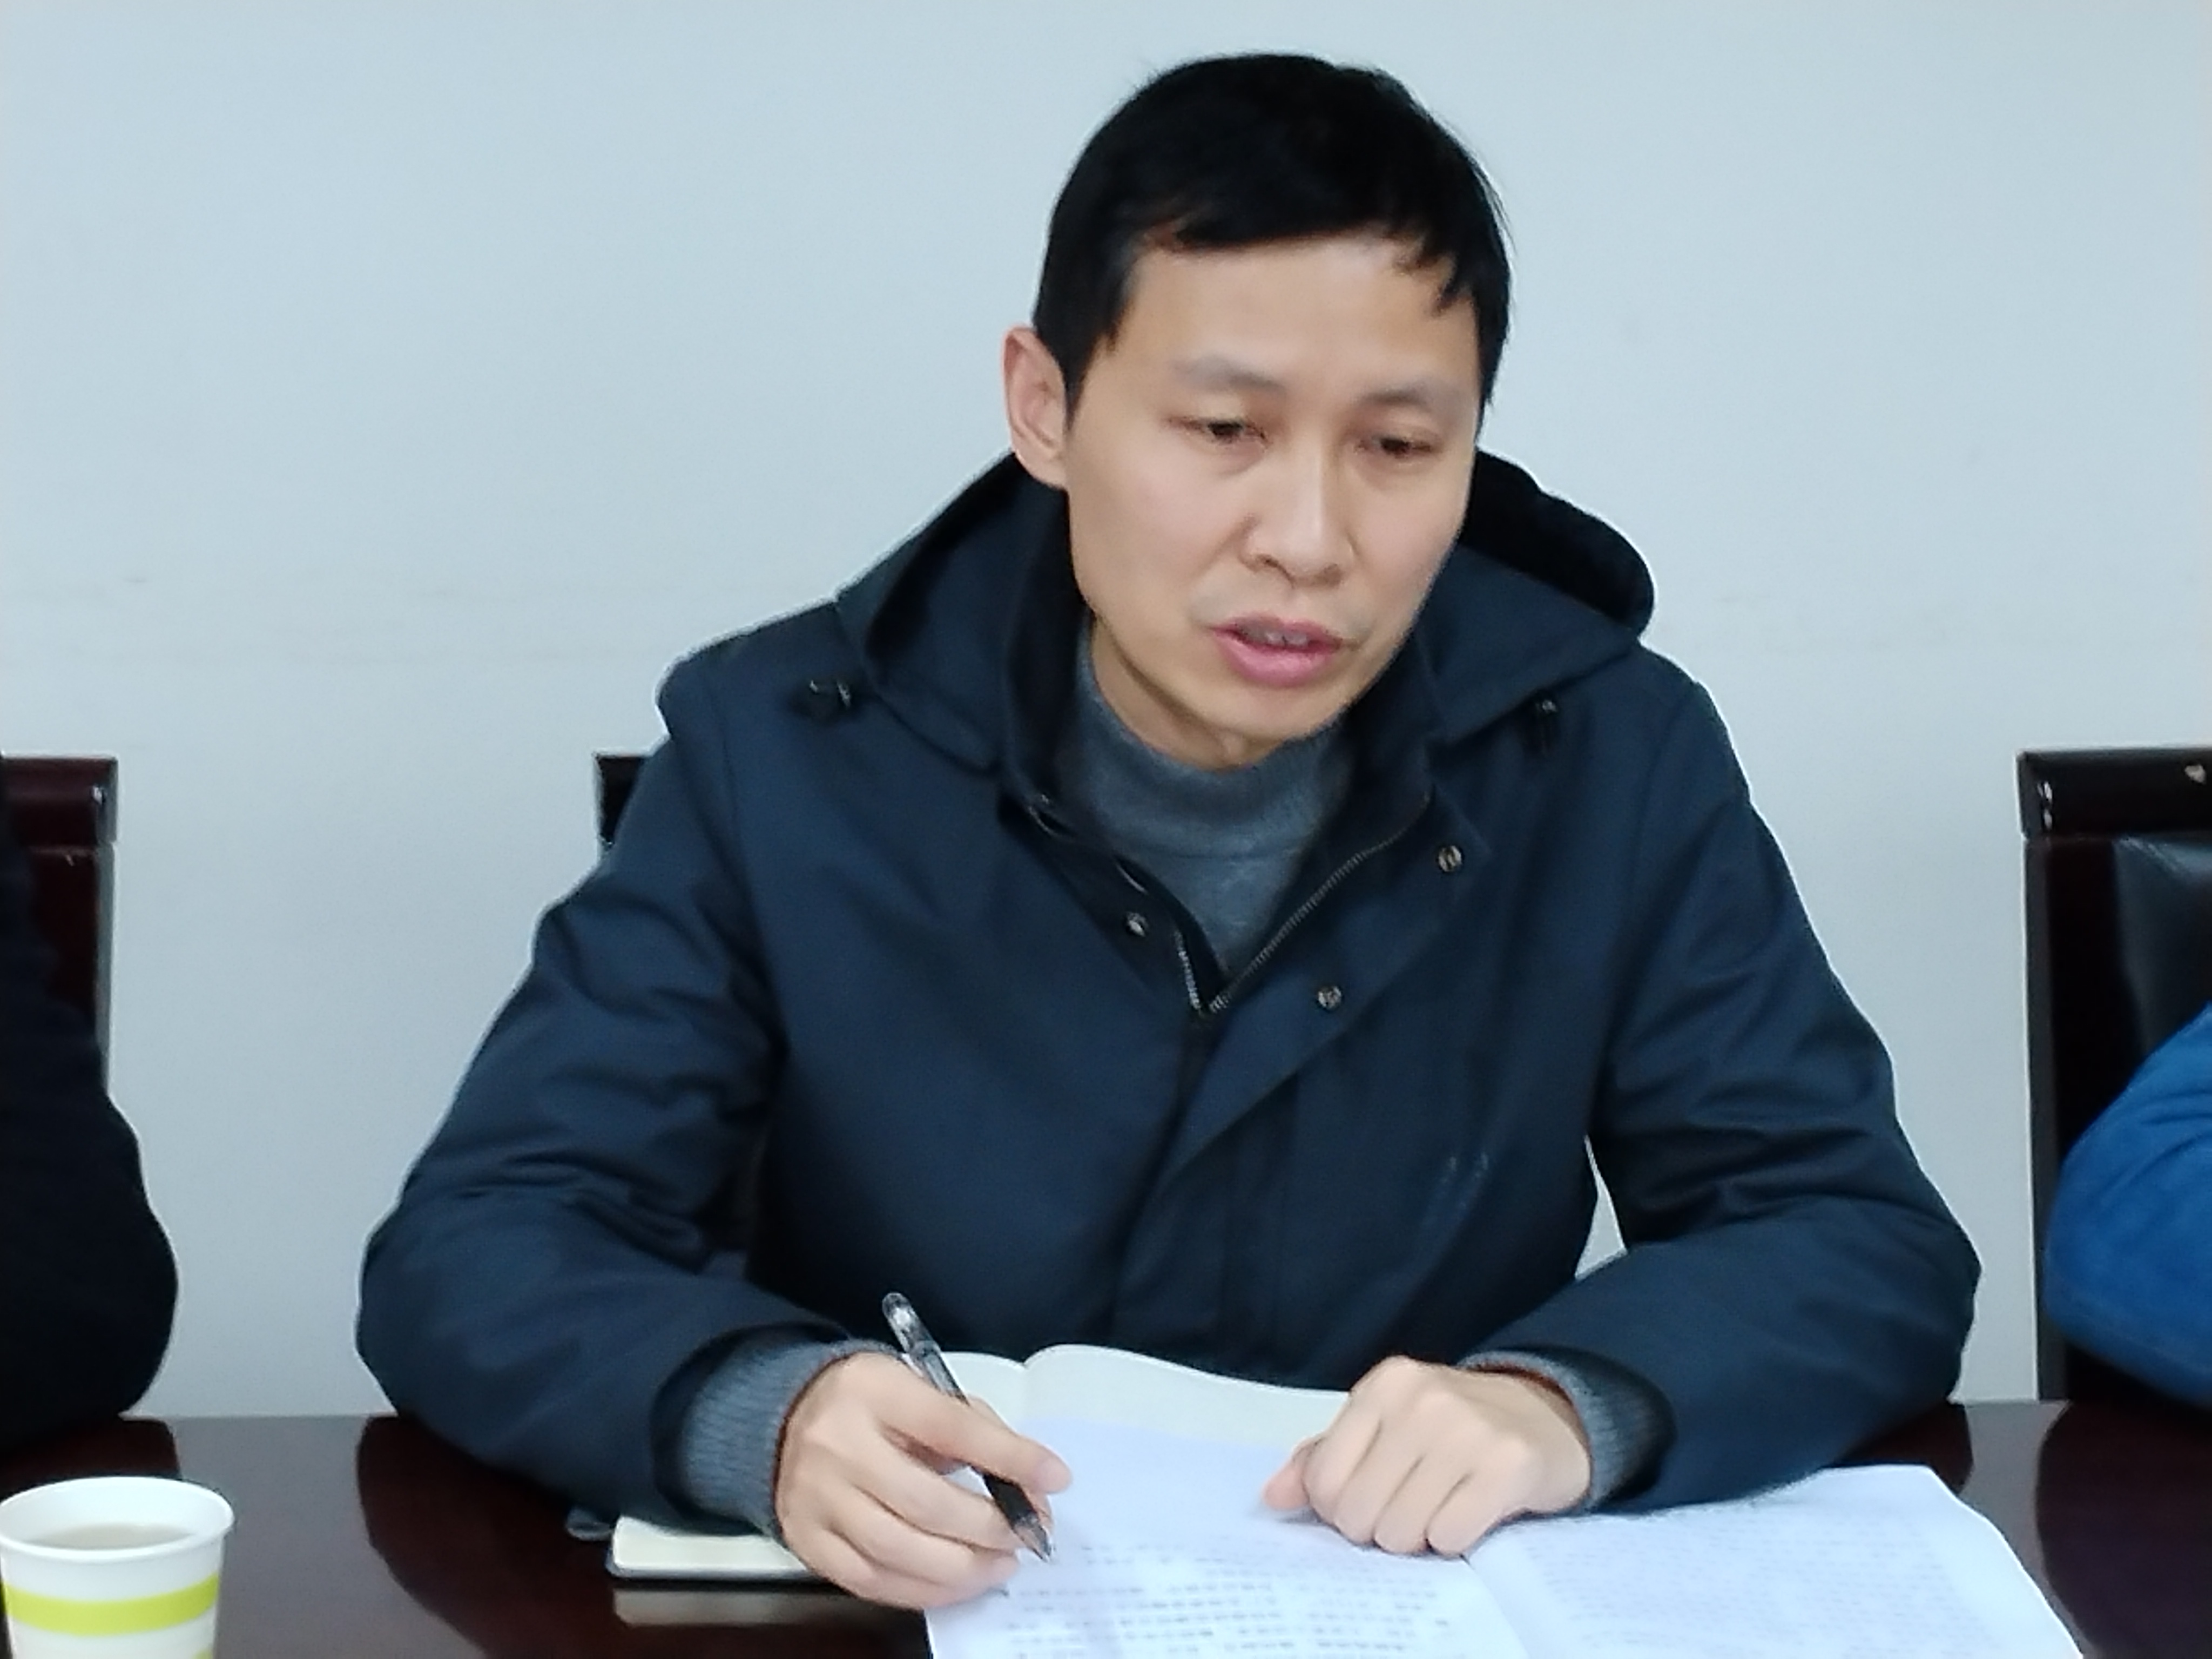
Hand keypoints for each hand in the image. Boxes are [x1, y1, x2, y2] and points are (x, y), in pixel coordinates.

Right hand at [772, 1351, 1069, 1607]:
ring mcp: (818, 1500)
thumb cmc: (871, 1403)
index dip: (1009, 1457)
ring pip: (897, 1551)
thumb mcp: (920, 1390)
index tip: (1055, 1478)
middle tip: (1028, 1535)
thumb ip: (974, 1428)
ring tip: (1000, 1565)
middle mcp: (840, 1447)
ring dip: (962, 1569)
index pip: (951, 1427)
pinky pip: (869, 1581)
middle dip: (989, 1527)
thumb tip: (1031, 1478)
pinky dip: (921, 1590)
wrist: (784, 1417)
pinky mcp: (808, 1541)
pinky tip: (956, 1582)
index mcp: (877, 1394)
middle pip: (924, 1502)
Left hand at [1261, 1358, 1591, 1555]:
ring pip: (1401, 1531)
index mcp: (1384, 1386)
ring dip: (1417, 1537)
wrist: (1545, 1418)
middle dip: (1377, 1527)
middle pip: (1358, 1512)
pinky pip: (1449, 1537)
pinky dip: (1454, 1539)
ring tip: (1439, 1507)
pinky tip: (1469, 1512)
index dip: (1338, 1508)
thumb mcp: (1385, 1426)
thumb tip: (1274, 1497)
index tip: (1367, 1500)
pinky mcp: (1507, 1466)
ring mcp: (1467, 1430)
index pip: (1324, 1479)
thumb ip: (1325, 1457)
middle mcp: (1423, 1400)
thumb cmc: (1453, 1428)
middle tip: (1407, 1508)